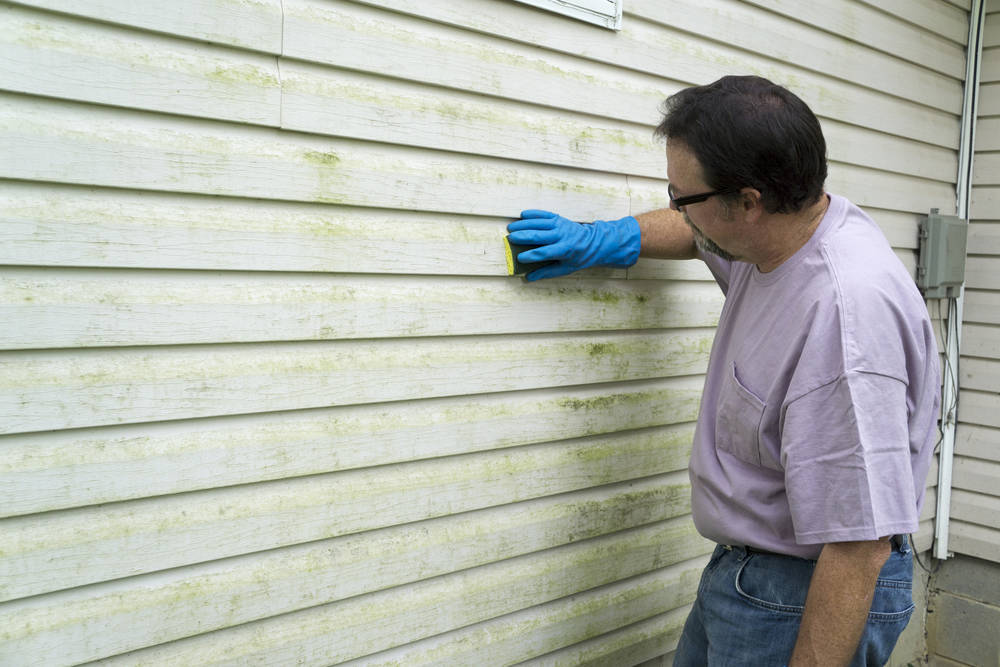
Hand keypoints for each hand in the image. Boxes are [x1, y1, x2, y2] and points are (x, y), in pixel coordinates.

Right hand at [506, 210, 640, 280]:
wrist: (593, 242)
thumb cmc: (578, 258)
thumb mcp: (565, 269)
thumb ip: (546, 273)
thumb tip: (528, 278)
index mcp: (564, 250)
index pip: (544, 253)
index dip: (531, 256)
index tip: (519, 258)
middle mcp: (562, 236)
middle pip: (539, 235)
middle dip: (523, 237)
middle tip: (509, 239)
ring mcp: (560, 225)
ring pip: (539, 223)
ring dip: (523, 225)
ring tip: (510, 228)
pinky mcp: (559, 218)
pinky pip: (544, 214)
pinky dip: (533, 214)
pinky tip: (522, 215)